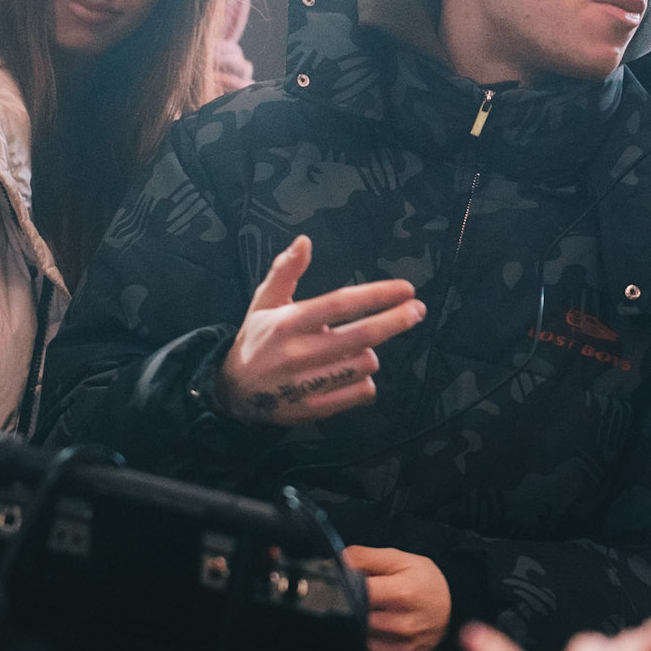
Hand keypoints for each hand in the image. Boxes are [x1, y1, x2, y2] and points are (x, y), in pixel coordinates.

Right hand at [216, 235, 424, 425]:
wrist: (233, 393)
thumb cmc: (257, 340)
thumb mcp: (264, 302)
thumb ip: (285, 270)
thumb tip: (304, 241)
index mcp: (288, 323)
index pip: (340, 304)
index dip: (377, 295)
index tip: (406, 289)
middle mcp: (298, 353)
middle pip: (361, 336)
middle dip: (396, 321)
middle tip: (417, 310)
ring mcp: (306, 384)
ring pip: (364, 365)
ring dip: (370, 353)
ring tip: (355, 348)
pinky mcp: (313, 409)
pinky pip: (359, 394)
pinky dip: (365, 382)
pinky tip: (353, 374)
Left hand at [345, 546, 450, 650]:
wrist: (449, 607)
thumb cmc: (422, 581)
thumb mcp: (397, 559)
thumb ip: (364, 557)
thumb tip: (335, 563)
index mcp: (403, 594)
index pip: (358, 596)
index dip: (342, 591)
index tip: (338, 589)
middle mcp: (405, 625)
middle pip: (356, 625)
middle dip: (347, 615)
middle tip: (349, 606)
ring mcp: (407, 650)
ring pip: (362, 650)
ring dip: (354, 637)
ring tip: (360, 622)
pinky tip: (370, 641)